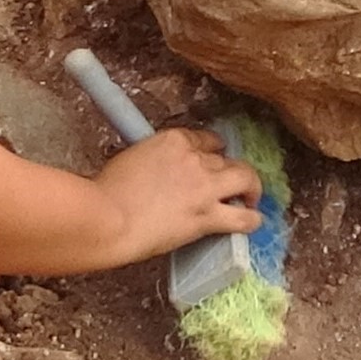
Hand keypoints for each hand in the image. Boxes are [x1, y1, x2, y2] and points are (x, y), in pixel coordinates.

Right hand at [93, 128, 263, 263]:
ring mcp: (205, 187)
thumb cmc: (106, 192)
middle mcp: (195, 158)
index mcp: (173, 140)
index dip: (211, 151)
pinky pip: (242, 217)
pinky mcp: (208, 216)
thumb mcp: (130, 159)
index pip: (205, 139)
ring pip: (245, 178)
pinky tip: (254, 221)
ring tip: (250, 198)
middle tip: (228, 184)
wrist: (108, 218)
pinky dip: (252, 218)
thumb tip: (155, 171)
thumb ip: (152, 160)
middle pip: (225, 158)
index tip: (210, 159)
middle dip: (227, 170)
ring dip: (251, 187)